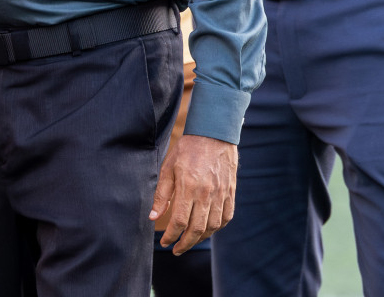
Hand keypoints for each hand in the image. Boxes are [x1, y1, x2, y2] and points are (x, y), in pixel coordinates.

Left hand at [149, 134, 237, 254]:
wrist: (214, 134)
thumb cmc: (187, 149)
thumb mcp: (168, 167)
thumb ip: (161, 194)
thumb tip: (153, 217)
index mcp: (188, 187)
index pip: (179, 221)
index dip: (170, 235)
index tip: (164, 242)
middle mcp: (206, 194)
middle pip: (196, 229)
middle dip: (185, 243)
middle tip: (176, 249)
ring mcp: (221, 194)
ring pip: (212, 226)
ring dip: (200, 238)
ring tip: (189, 241)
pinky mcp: (230, 193)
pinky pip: (226, 217)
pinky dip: (216, 228)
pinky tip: (207, 230)